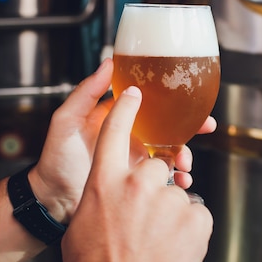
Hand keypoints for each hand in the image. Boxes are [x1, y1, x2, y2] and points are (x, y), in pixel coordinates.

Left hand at [27, 58, 215, 223]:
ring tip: (185, 164)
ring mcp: (136, 159)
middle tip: (207, 126)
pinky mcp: (139, 181)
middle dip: (191, 126)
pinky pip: (164, 177)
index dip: (172, 99)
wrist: (53, 199)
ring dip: (185, 155)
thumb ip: (87, 92)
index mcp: (117, 118)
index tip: (191, 98)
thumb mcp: (67, 120)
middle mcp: (131, 136)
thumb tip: (109, 62)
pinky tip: (180, 182)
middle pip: (169, 125)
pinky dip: (177, 179)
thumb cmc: (55, 158)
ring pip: (171, 151)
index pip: (150, 102)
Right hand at [61, 85, 212, 261]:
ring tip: (156, 243)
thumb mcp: (81, 228)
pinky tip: (172, 249)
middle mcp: (138, 185)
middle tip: (143, 219)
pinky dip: (187, 228)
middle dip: (153, 187)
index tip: (136, 93)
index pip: (116, 130)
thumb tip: (109, 188)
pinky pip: (195, 213)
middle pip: (155, 166)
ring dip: (169, 212)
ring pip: (175, 193)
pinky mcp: (197, 219)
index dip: (127, 108)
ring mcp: (169, 201)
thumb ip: (97, 196)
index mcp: (104, 183)